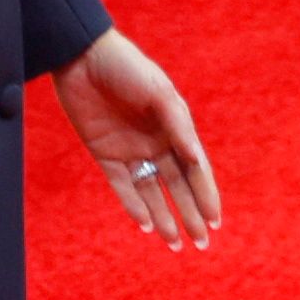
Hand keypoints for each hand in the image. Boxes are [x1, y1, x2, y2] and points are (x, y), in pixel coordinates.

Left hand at [53, 29, 222, 249]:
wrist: (83, 56)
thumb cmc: (128, 68)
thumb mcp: (159, 93)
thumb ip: (178, 126)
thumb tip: (198, 160)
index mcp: (175, 128)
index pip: (196, 169)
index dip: (207, 195)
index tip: (217, 222)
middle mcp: (156, 143)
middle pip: (177, 186)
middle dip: (191, 215)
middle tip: (202, 243)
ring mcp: (130, 150)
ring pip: (151, 192)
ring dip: (164, 217)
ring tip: (175, 243)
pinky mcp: (104, 153)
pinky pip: (122, 185)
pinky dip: (134, 205)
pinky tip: (146, 225)